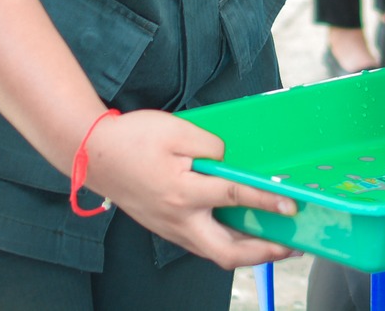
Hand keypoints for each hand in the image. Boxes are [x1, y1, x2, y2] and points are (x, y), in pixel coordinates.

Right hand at [81, 110, 296, 268]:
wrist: (93, 154)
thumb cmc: (132, 138)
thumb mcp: (175, 129)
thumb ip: (209, 146)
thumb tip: (232, 161)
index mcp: (183, 192)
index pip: (235, 198)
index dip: (267, 202)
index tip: (291, 206)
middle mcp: (179, 219)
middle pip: (227, 252)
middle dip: (262, 254)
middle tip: (289, 247)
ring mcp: (170, 228)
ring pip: (214, 253)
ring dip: (245, 254)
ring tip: (273, 245)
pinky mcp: (165, 228)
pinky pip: (201, 245)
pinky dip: (225, 245)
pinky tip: (239, 235)